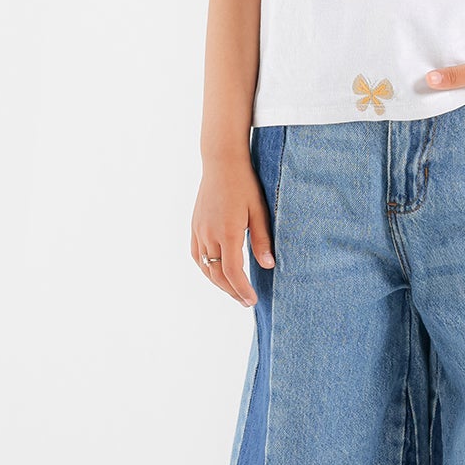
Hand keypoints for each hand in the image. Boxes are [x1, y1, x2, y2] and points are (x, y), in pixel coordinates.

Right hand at [192, 159, 275, 306]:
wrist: (222, 162)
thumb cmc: (245, 184)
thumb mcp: (260, 211)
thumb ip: (262, 240)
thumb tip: (268, 266)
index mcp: (227, 232)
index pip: (232, 272)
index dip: (241, 289)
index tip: (251, 301)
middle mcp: (209, 234)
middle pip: (217, 274)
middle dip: (232, 291)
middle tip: (246, 301)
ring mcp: (199, 230)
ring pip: (205, 267)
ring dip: (218, 282)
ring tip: (234, 290)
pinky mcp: (195, 226)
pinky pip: (196, 255)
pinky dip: (206, 268)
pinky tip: (215, 273)